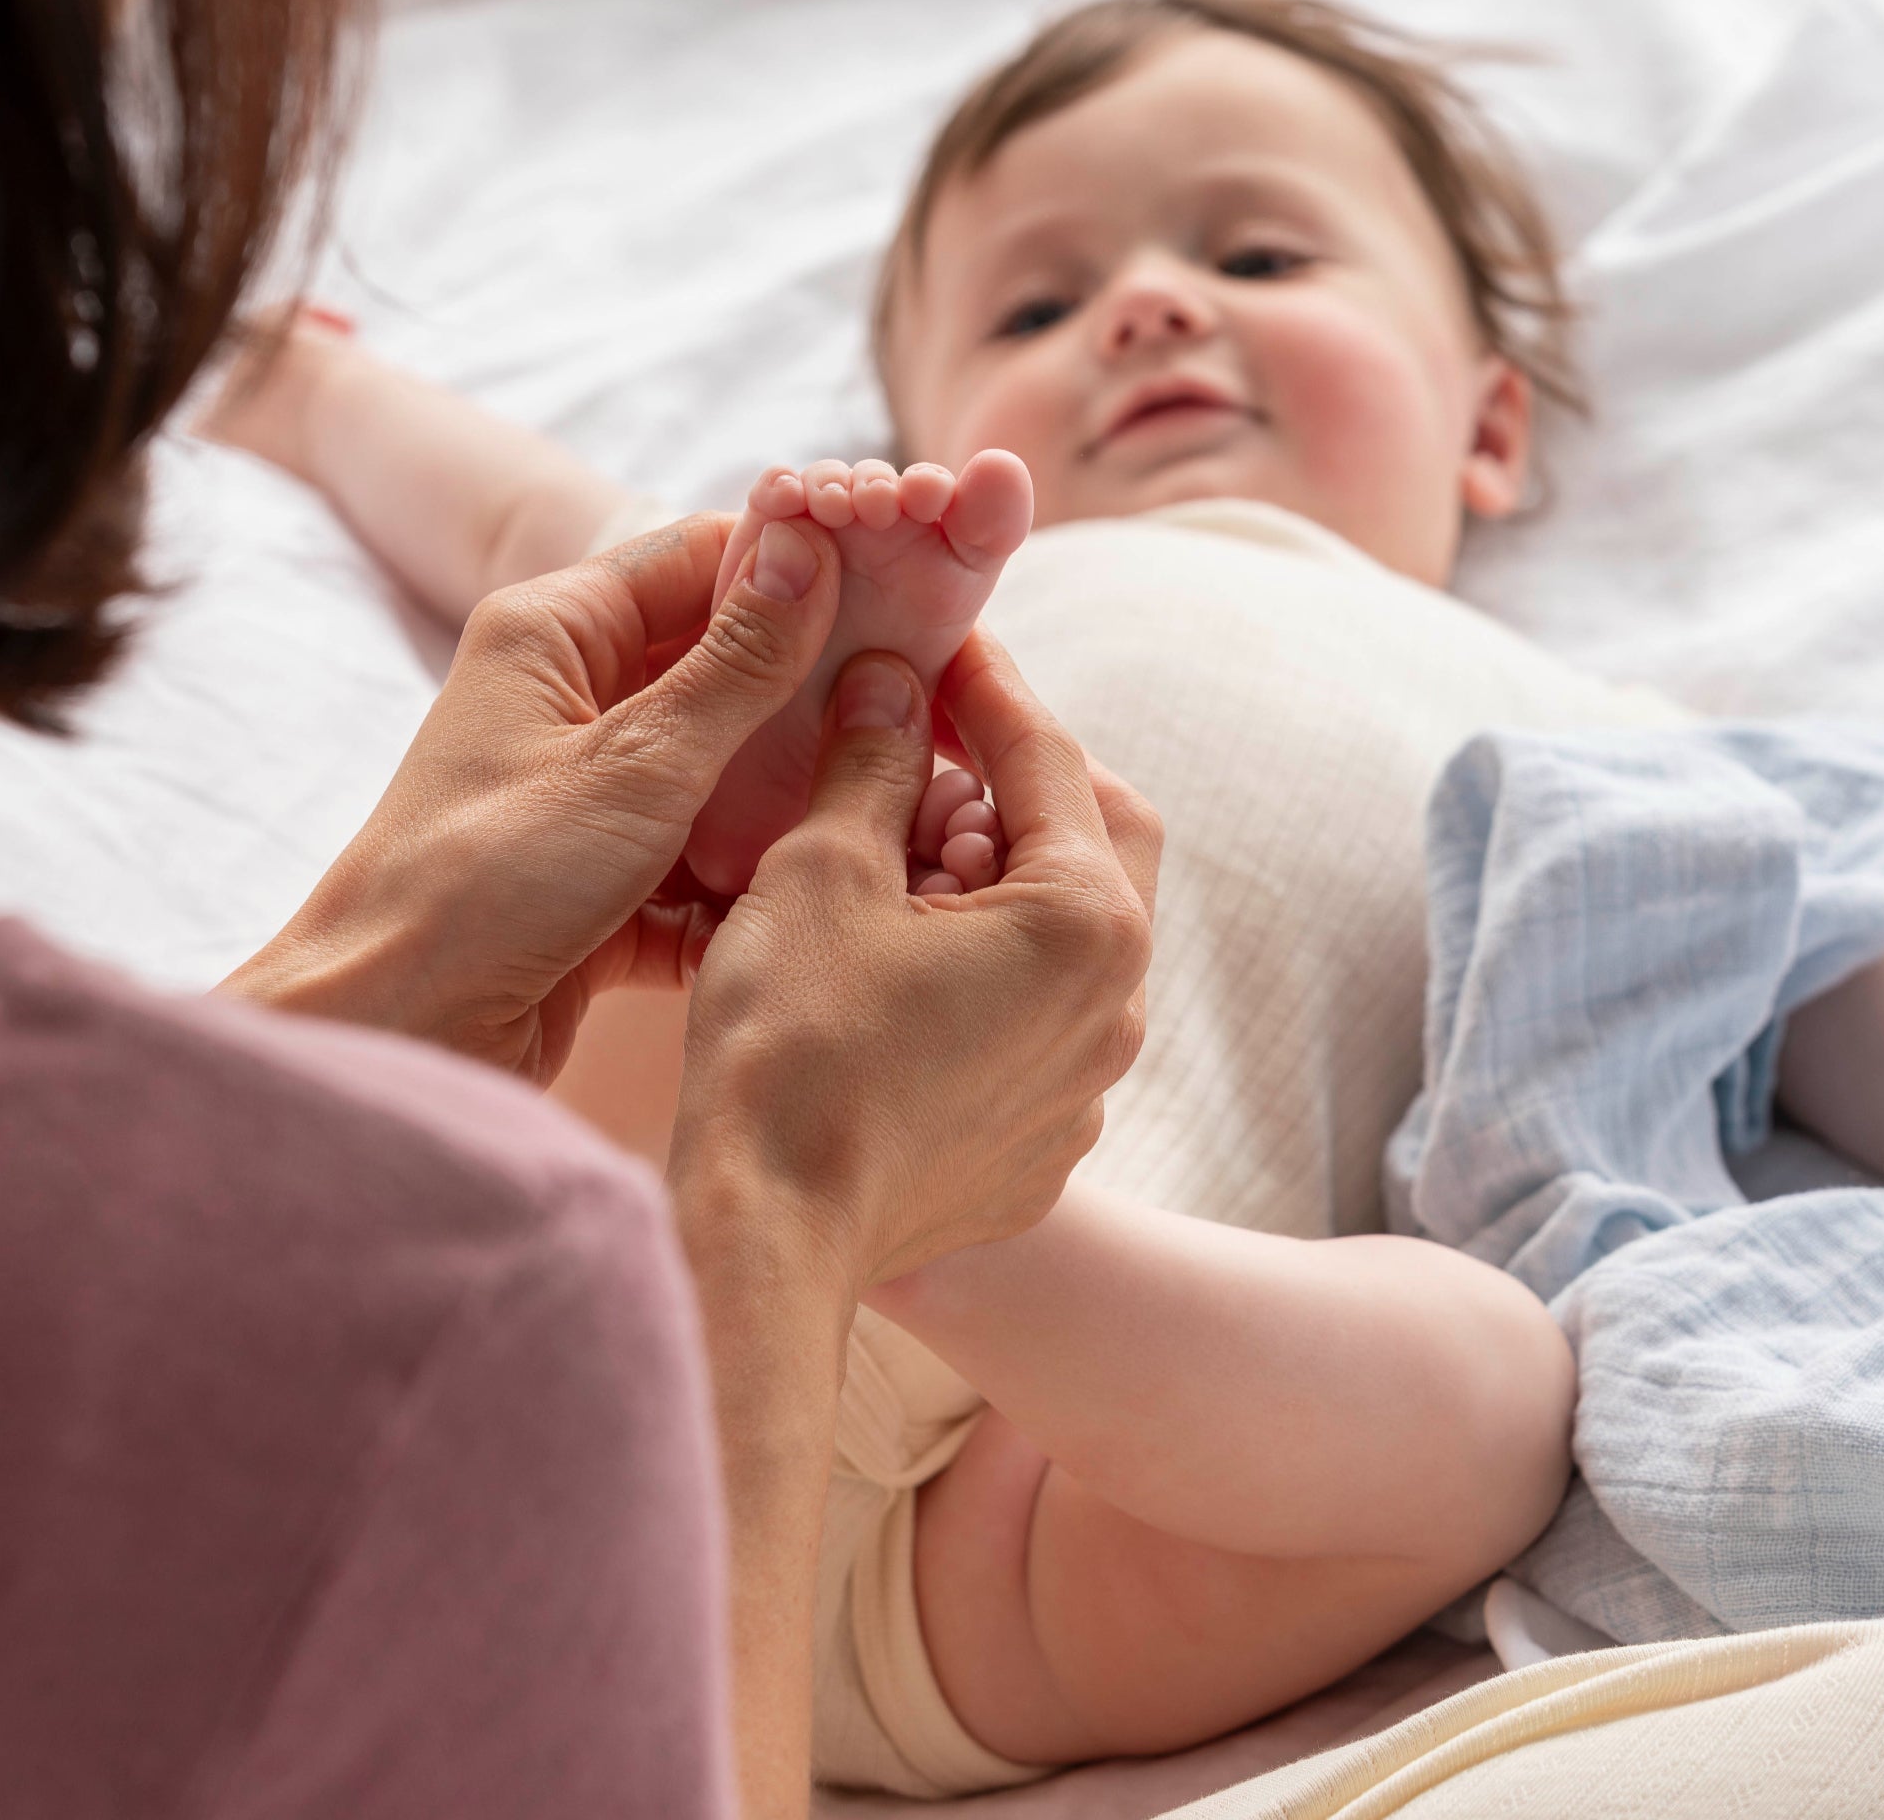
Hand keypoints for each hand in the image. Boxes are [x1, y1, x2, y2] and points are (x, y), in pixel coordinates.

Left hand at [224, 512, 847, 1085]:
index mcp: (554, 634)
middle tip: (912, 714)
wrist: (391, 1037)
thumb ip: (735, 665)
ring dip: (785, 802)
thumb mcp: (633, 764)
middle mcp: (567, 703)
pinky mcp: (602, 886)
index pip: (700, 561)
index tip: (903, 592)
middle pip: (721, 670)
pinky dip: (747, 884)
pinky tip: (813, 902)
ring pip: (720, 775)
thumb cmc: (481, 885)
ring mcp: (586, 797)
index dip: (801, 572)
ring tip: (879, 813)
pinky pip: (700, 864)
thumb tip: (808, 551)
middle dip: (810, 698)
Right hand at [669, 628, 1161, 1297]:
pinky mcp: (1042, 1145)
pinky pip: (1035, 1021)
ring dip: (996, 880)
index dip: (988, 688)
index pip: (1049, 760)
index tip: (940, 646)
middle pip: (1091, 843)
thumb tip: (892, 685)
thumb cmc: (790, 1047)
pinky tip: (896, 966)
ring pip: (1064, 937)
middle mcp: (1115, 1008)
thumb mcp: (823, 871)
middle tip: (923, 756)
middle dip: (1012, 785)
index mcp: (1086, 923)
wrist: (767, 1238)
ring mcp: (1086, 1088)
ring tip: (895, 863)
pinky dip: (985, 969)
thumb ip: (875, 761)